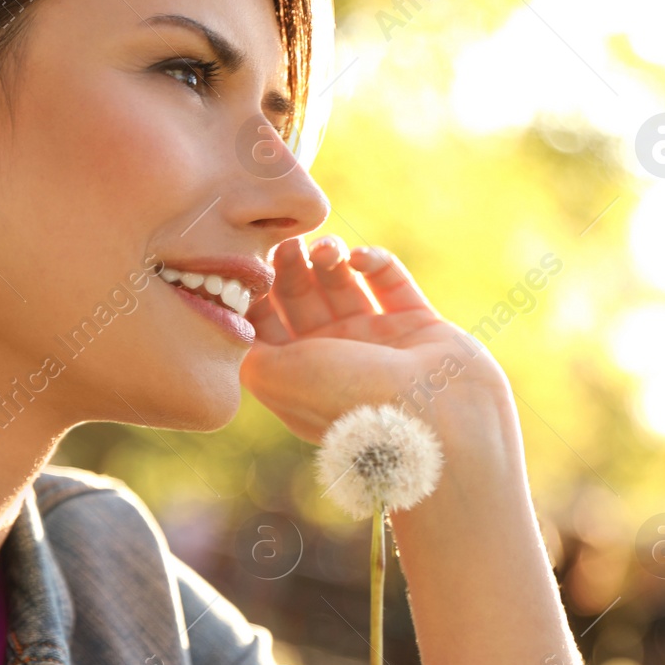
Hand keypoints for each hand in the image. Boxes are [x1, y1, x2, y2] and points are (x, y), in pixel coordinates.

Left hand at [240, 235, 510, 446]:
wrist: (434, 421)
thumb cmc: (346, 399)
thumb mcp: (272, 374)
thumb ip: (242, 346)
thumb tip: (230, 317)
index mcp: (296, 376)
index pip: (265, 323)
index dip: (255, 292)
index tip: (252, 263)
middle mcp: (333, 357)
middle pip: (301, 298)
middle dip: (291, 267)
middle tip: (289, 244)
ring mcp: (377, 341)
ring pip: (343, 284)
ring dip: (330, 259)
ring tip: (327, 248)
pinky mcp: (419, 324)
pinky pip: (391, 281)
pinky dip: (375, 262)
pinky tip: (360, 258)